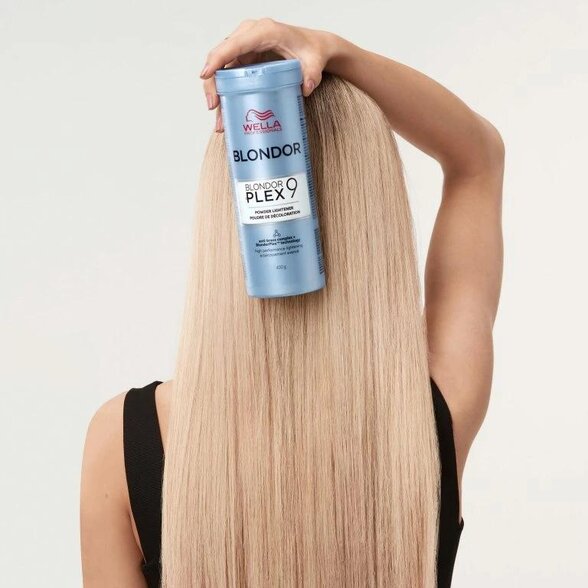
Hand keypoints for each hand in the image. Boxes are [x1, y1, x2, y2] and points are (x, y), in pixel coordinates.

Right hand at [200, 19, 338, 131]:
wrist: (314, 48)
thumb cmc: (312, 50)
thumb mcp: (314, 61)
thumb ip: (312, 74)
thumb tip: (306, 88)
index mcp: (263, 31)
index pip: (234, 44)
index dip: (217, 59)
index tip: (206, 76)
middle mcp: (249, 36)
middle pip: (221, 57)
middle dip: (213, 84)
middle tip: (214, 108)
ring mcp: (245, 47)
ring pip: (222, 69)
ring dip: (217, 94)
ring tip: (220, 121)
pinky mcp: (245, 58)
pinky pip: (229, 74)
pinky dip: (225, 94)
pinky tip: (225, 114)